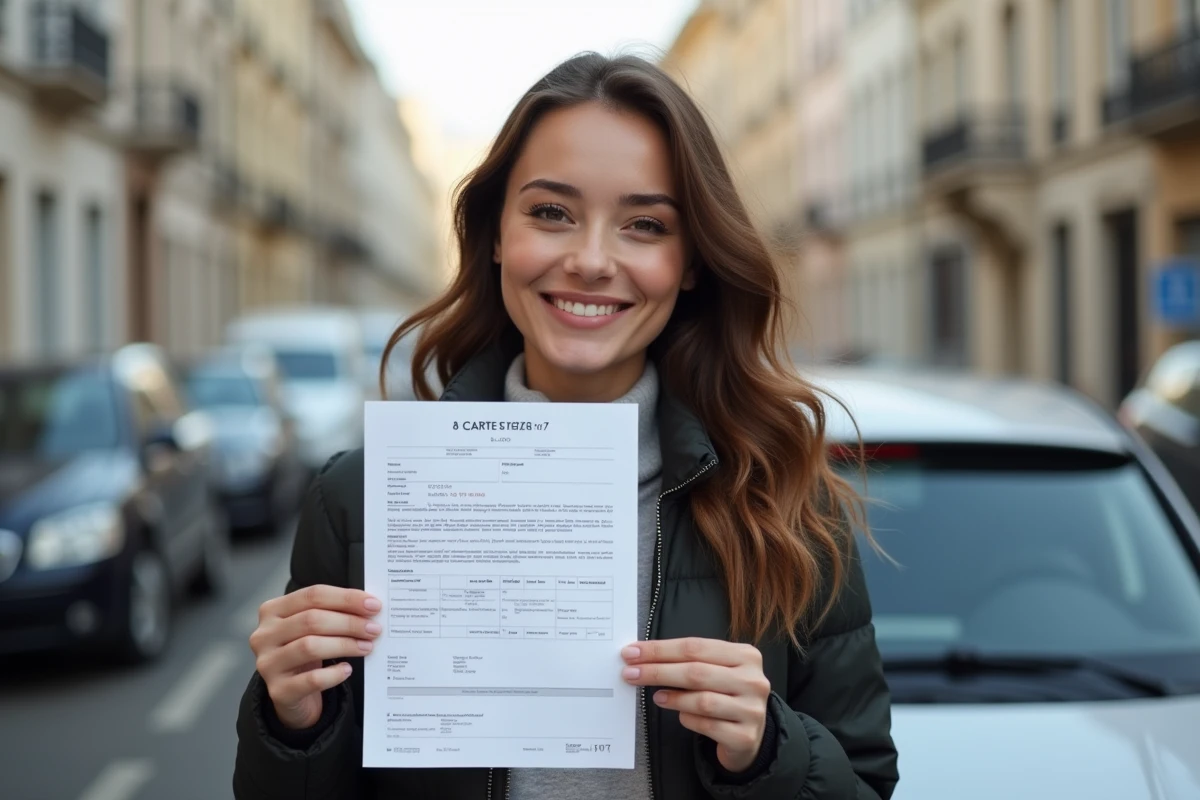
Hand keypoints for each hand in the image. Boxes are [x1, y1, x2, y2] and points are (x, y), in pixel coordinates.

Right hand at [249, 584, 382, 729]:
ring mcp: (268, 664)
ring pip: (310, 646)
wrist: (291, 693)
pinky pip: (311, 680)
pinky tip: (347, 669)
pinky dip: (333, 674)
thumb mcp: (311, 627)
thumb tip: (369, 606)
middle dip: (349, 622)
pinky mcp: (278, 690)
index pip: (313, 595)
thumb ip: (332, 612)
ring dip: (345, 645)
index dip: (346, 598)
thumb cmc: (305, 651)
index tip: (373, 605)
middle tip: (374, 628)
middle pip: (312, 620)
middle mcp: (265, 635)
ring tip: (366, 646)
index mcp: (273, 610)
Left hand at [621, 638, 770, 772]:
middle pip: (696, 672)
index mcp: (745, 655)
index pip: (695, 647)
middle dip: (657, 671)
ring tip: (656, 696)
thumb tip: (641, 656)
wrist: (750, 733)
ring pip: (702, 700)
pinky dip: (689, 719)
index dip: (660, 649)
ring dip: (673, 698)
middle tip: (630, 673)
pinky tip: (680, 716)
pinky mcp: (745, 737)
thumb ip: (688, 661)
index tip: (632, 652)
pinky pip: (708, 726)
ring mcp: (751, 710)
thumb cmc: (725, 694)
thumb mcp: (715, 670)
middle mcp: (753, 680)